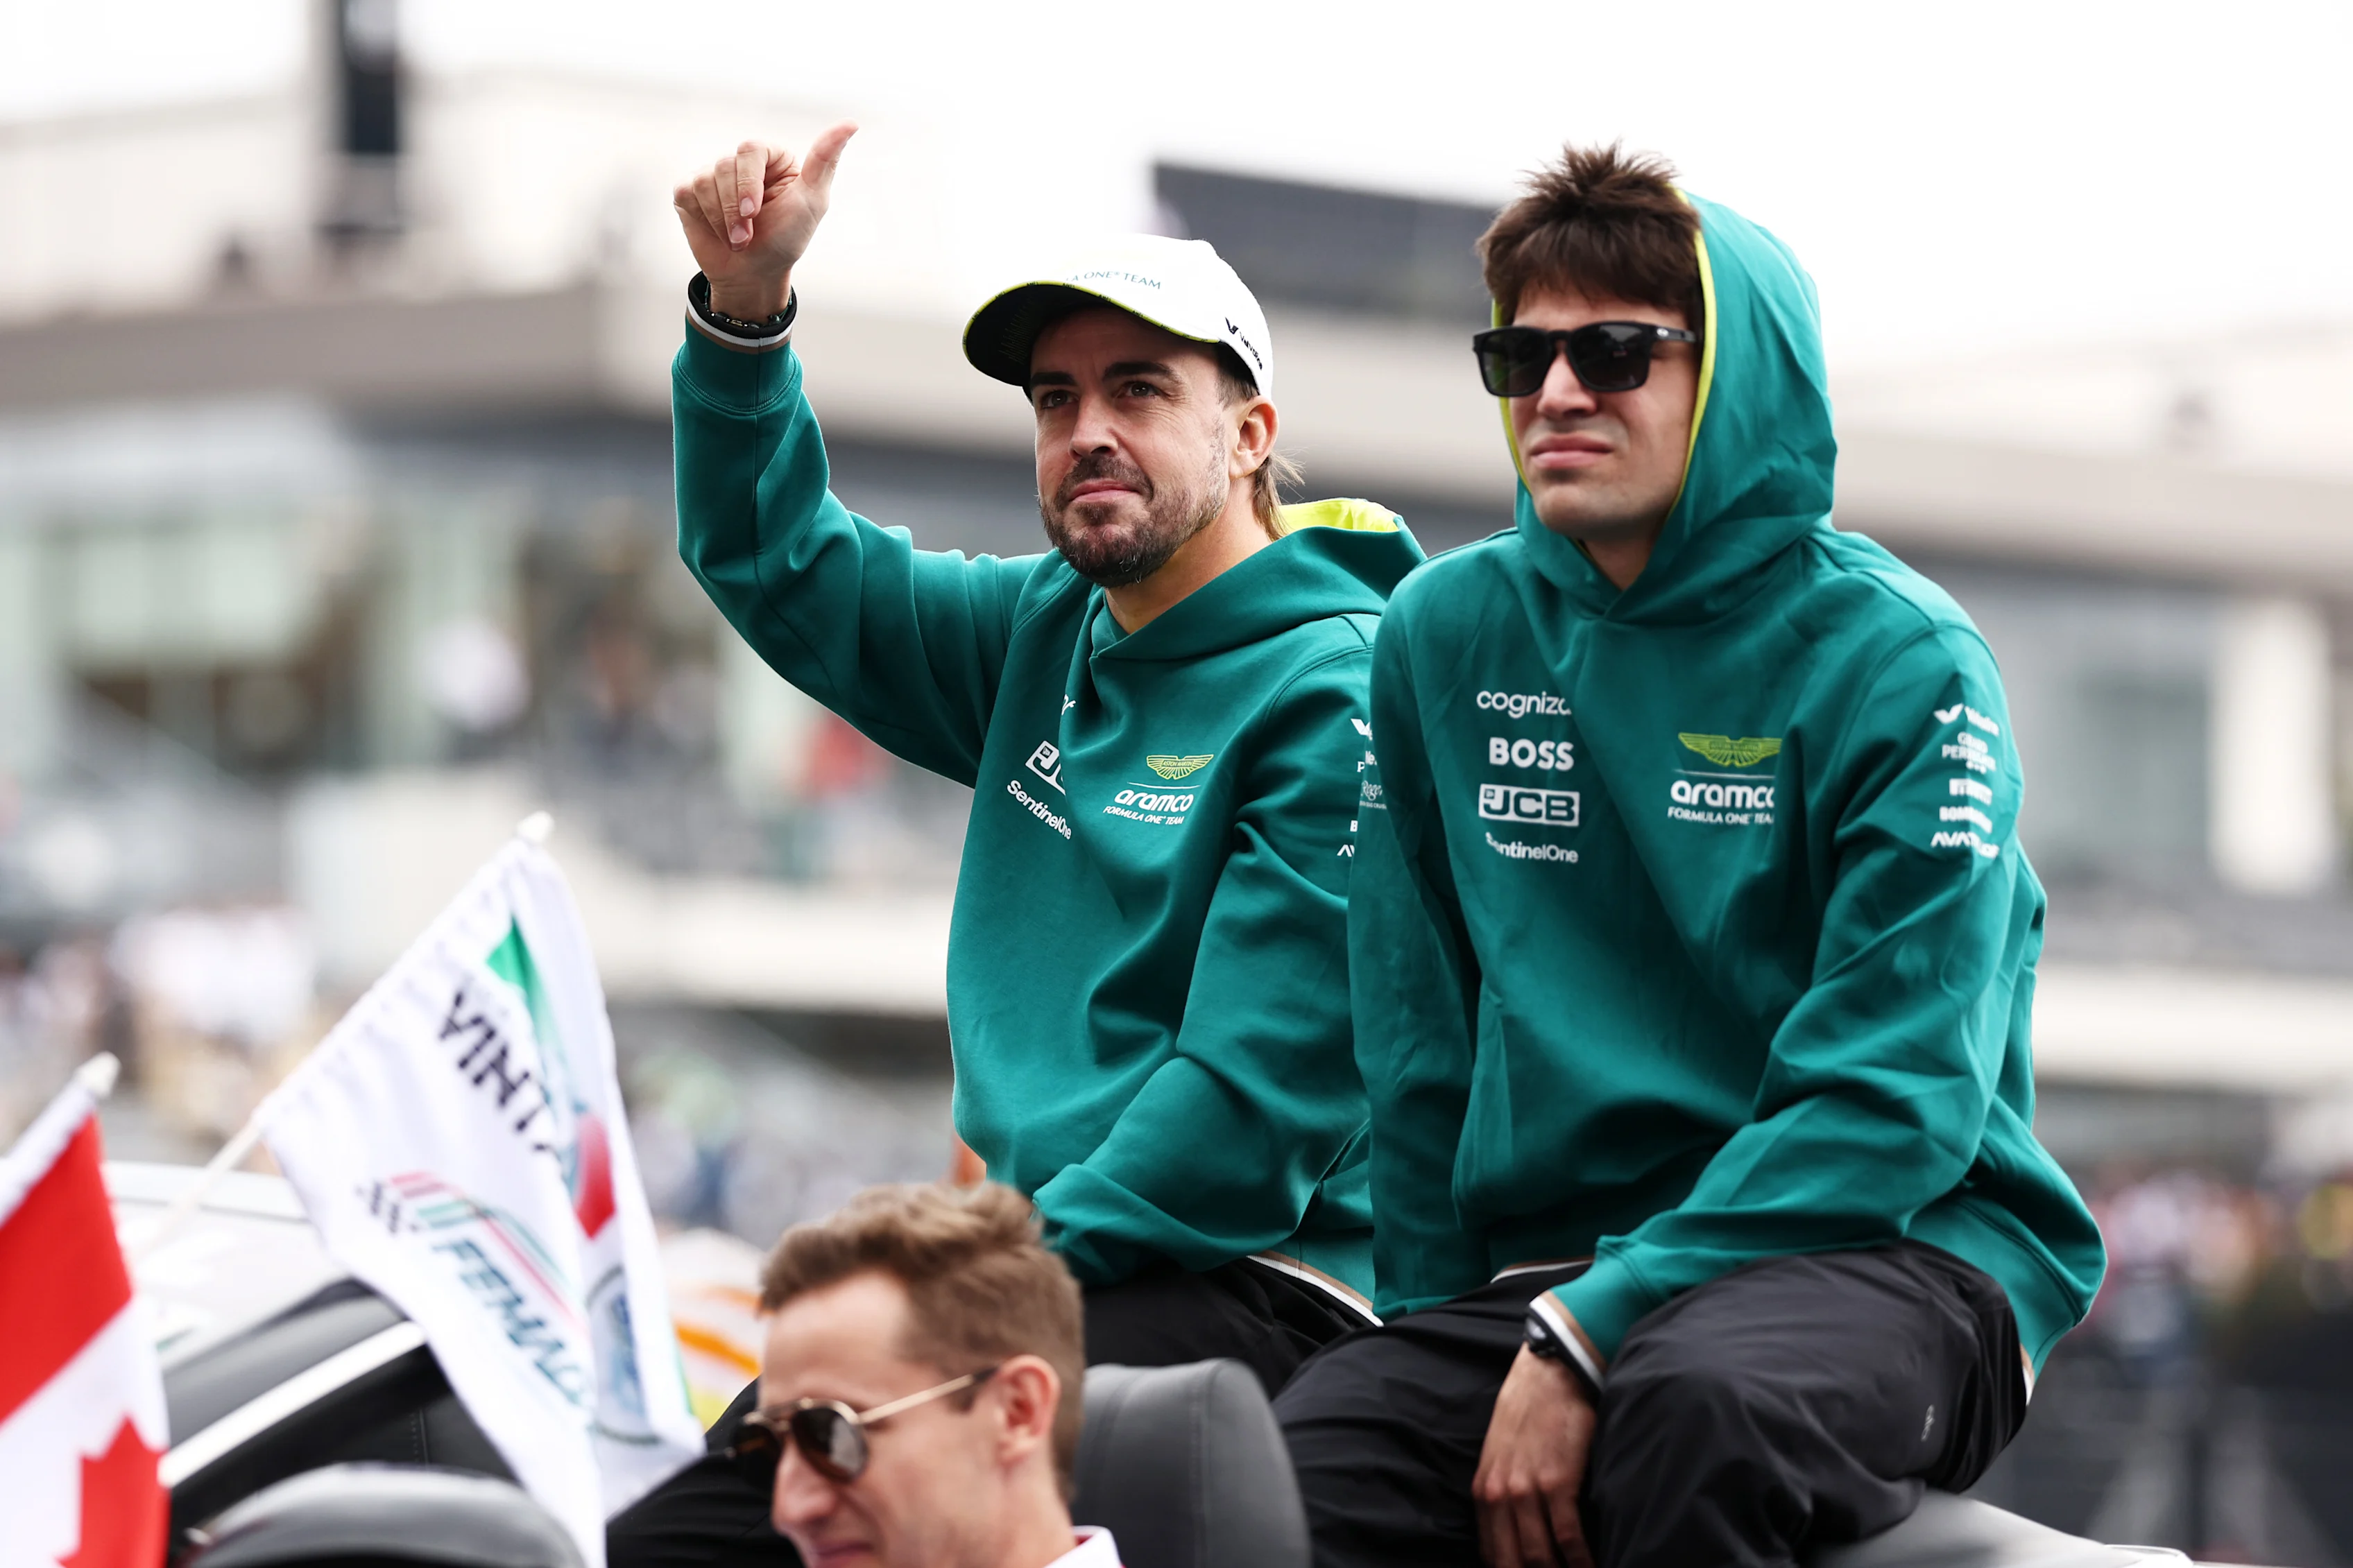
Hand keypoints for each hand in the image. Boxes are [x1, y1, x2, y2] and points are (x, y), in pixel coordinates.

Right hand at [672, 124, 856, 319]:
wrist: (754, 275)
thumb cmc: (786, 239)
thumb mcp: (813, 201)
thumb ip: (825, 160)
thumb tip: (851, 123)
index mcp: (770, 157)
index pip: (749, 149)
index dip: (748, 182)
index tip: (755, 212)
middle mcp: (740, 162)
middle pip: (724, 166)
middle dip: (736, 210)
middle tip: (748, 236)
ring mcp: (712, 176)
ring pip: (704, 182)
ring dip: (722, 220)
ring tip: (736, 238)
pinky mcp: (689, 192)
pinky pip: (686, 193)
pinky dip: (703, 219)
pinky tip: (716, 231)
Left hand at [1474, 1346, 1596, 1567]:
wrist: (1551, 1373)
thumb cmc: (1530, 1411)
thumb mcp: (1500, 1453)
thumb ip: (1502, 1491)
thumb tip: (1516, 1529)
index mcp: (1483, 1490)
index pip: (1492, 1553)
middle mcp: (1498, 1494)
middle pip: (1512, 1561)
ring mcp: (1527, 1490)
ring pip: (1540, 1555)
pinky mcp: (1557, 1482)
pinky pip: (1568, 1537)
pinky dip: (1581, 1560)